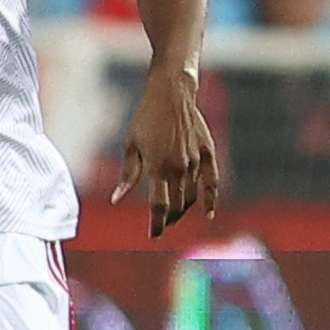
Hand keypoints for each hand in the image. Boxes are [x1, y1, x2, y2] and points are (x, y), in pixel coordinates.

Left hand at [113, 67, 219, 236]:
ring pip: (191, 197)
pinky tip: (208, 213)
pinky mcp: (208, 154)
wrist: (171, 94)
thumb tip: (117, 199)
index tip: (152, 235)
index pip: (158, 207)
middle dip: (168, 219)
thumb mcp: (130, 146)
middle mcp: (179, 169)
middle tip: (162, 225)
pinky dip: (211, 199)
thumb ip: (127, 176)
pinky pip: (212, 182)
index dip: (156, 224)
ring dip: (183, 209)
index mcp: (157, 168)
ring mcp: (196, 162)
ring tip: (175, 215)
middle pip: (176, 205)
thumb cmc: (145, 118)